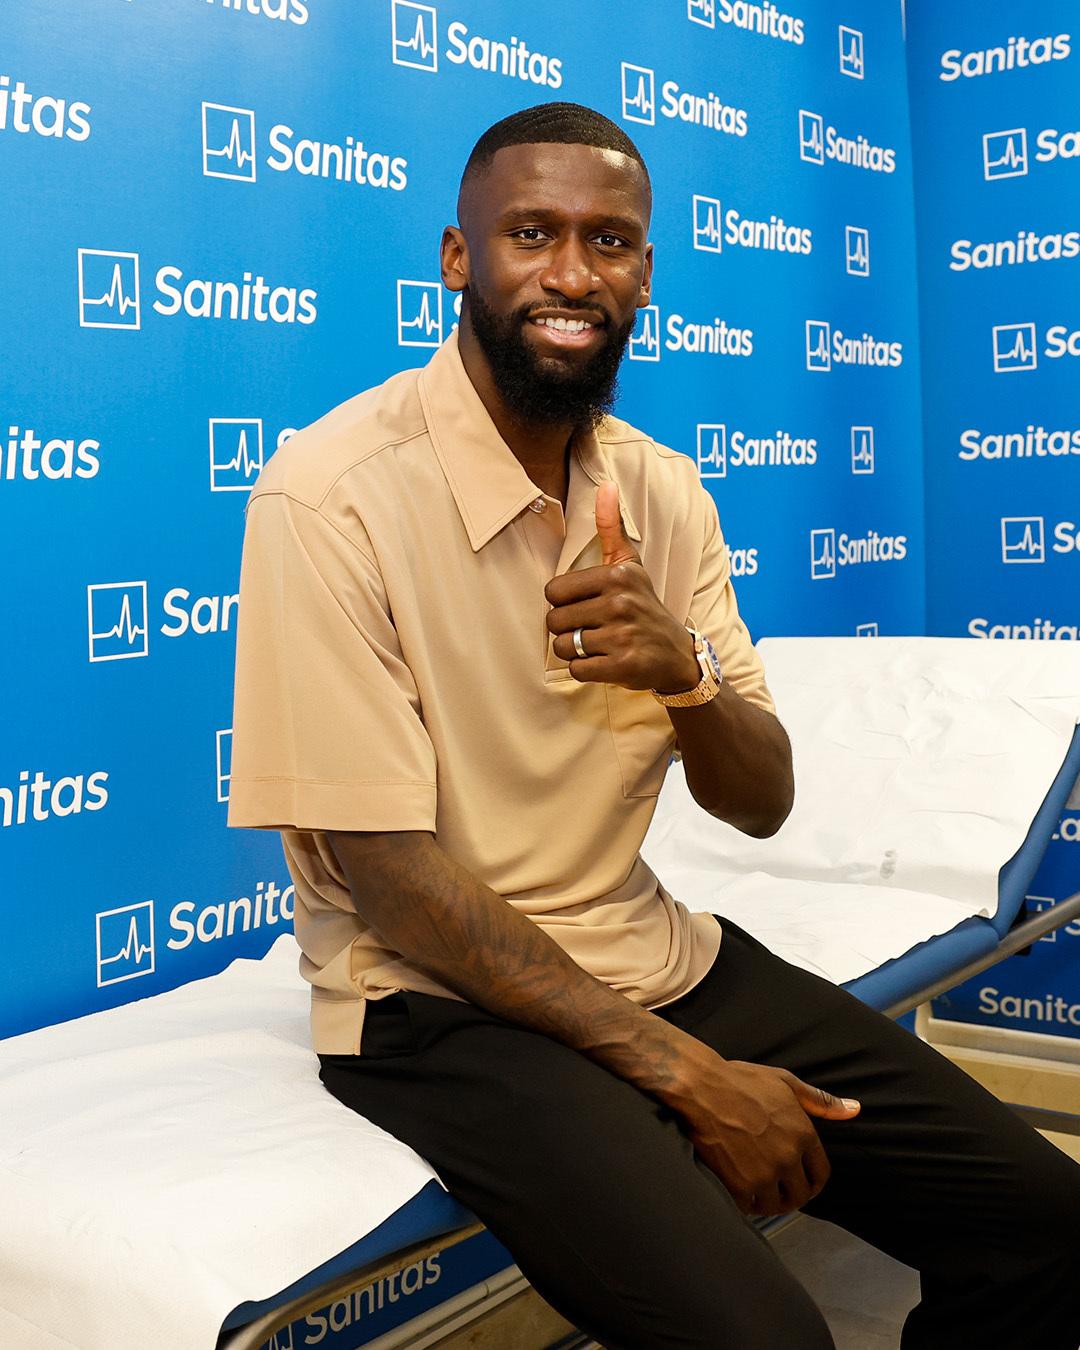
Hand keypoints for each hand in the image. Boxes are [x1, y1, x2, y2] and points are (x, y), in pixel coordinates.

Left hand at [544, 483, 699, 691]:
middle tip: (592, 629)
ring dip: (575, 652)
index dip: (563, 603)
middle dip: (567, 630)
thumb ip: (612, 528)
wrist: (676, 653)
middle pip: (554, 621)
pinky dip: (585, 670)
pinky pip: (577, 670)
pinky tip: (604, 661)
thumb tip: (606, 485)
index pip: (553, 592)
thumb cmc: (644, 606)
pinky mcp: (624, 665)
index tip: (585, 606)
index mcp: (616, 576)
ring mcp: (623, 636)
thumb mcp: (630, 566)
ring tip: (598, 645)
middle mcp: (620, 603)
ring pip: (563, 647)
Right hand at [670, 1045, 860, 1215]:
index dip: (812, 1182)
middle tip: (776, 1190)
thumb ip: (821, 1101)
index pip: (821, 1175)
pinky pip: (748, 1206)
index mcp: (804, 1134)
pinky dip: (744, 1201)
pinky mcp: (739, 1183)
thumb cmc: (742, 1081)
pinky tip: (737, 1188)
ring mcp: (764, 1173)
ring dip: (767, 1201)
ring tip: (756, 1190)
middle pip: (800, 1195)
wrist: (701, 1087)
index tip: (801, 1182)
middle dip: (790, 1194)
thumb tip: (855, 1109)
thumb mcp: (785, 1082)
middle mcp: (789, 1158)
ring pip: (774, 1205)